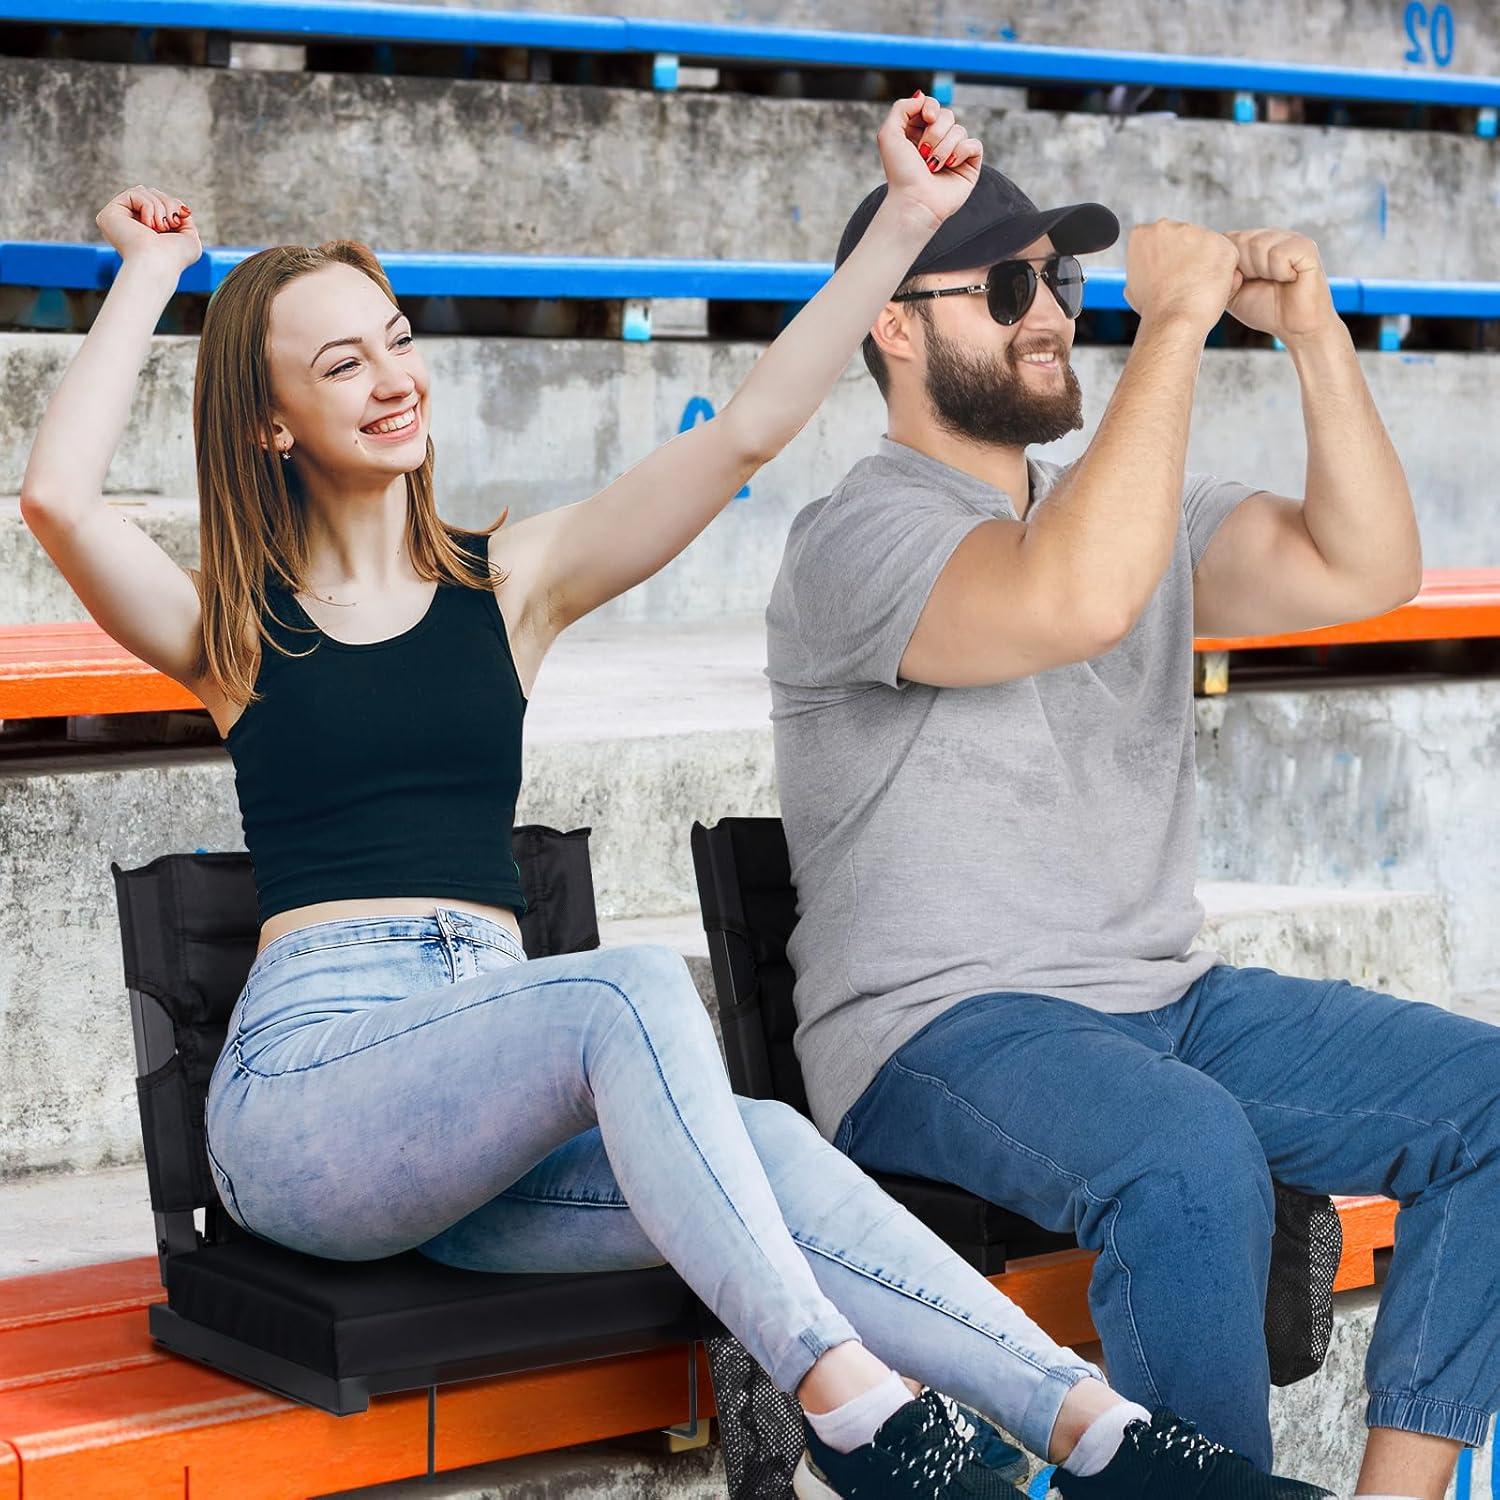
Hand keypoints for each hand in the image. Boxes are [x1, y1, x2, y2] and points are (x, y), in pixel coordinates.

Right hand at [96, 186, 201, 278]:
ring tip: (161, 227)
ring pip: (144, 191)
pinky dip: (148, 206)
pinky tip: (148, 225)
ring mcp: (117, 218)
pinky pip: (134, 193)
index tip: (181, 219)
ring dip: (160, 207)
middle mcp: (129, 223)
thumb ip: (184, 220)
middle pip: (152, 193)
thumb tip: (180, 208)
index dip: (173, 206)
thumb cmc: (176, 258)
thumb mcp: (188, 237)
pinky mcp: (110, 214)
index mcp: (145, 230)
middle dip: (168, 204)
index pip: (159, 202)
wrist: (160, 264)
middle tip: (171, 224)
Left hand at [876, 93, 982, 229]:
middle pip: (947, 115)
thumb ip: (901, 107)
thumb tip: (922, 96)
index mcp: (918, 133)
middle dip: (935, 132)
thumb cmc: (900, 173)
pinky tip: (950, 167)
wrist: (914, 201)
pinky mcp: (969, 165)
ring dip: (944, 148)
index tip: (925, 119)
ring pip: (960, 130)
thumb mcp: (889, 134)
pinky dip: (961, 153)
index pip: (932, 106)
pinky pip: (975, 144)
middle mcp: (937, 141)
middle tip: (923, 153)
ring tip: (932, 167)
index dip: (930, 107)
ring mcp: (954, 153)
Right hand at [1124, 218, 1241, 335]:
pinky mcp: (1221, 243)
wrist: (1173, 320)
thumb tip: (1151, 268)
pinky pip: (1226, 256)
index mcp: (1144, 234)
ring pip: (1207, 246)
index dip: (1167, 258)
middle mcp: (1168, 227)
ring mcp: (1196, 232)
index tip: (1167, 273)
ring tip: (1195, 287)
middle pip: (1185, 238)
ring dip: (1206, 263)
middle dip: (1188, 257)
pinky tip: (1210, 287)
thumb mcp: (1134, 285)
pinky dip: (1223, 272)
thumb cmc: (1155, 308)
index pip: (1160, 239)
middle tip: (1183, 282)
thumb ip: (1144, 266)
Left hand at [1223, 229, 1338, 346]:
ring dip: (1261, 272)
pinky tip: (1289, 279)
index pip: (1227, 240)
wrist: (1296, 328)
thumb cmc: (1265, 310)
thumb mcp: (1232, 292)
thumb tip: (1208, 257)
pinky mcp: (1306, 247)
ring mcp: (1290, 238)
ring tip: (1275, 281)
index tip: (1243, 284)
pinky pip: (1278, 254)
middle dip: (1244, 269)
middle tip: (1261, 283)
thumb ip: (1218, 274)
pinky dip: (1279, 272)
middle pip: (1241, 240)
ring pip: (1258, 244)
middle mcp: (1272, 235)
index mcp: (1254, 243)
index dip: (1229, 266)